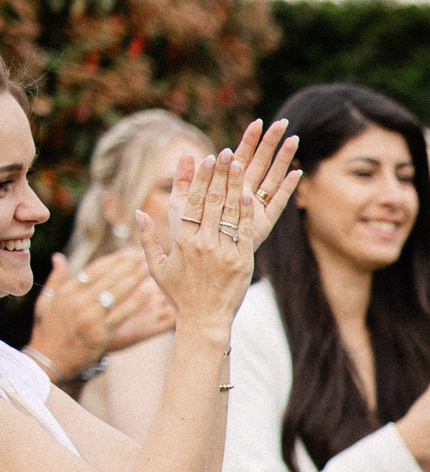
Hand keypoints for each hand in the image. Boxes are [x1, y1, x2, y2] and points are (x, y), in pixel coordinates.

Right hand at [25, 249, 176, 377]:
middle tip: (144, 257)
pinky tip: (147, 294)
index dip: (113, 260)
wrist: (50, 359)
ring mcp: (89, 318)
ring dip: (134, 280)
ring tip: (148, 270)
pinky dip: (135, 303)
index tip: (128, 253)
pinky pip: (121, 314)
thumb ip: (56, 278)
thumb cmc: (48, 329)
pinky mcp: (100, 333)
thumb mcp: (45, 301)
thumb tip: (59, 256)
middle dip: (127, 267)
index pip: (93, 270)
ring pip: (116, 293)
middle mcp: (77, 302)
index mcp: (66, 292)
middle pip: (108, 279)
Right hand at [141, 119, 301, 338]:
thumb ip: (146, 238)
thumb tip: (137, 212)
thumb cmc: (179, 294)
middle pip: (212, 202)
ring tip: (240, 164)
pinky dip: (248, 212)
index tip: (205, 159)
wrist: (204, 319)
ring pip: (230, 213)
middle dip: (219, 175)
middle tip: (226, 152)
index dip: (199, 179)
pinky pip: (246, 232)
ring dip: (235, 186)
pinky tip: (250, 194)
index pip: (192, 203)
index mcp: (182, 241)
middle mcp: (203, 243)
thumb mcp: (157, 266)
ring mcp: (225, 252)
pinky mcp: (243, 261)